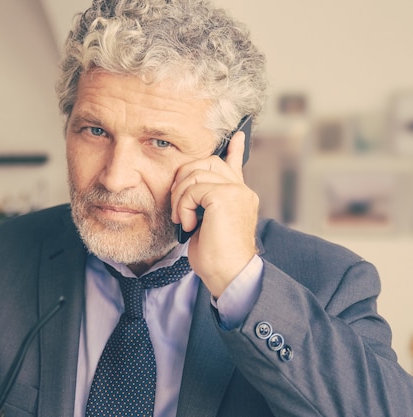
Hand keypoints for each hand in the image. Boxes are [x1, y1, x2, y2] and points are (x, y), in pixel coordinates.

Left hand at [171, 131, 258, 297]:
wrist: (228, 274)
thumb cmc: (215, 256)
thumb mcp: (206, 224)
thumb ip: (204, 203)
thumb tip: (190, 192)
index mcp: (239, 195)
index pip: (236, 164)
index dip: (235, 149)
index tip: (237, 136)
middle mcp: (241, 190)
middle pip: (206, 161)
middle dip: (184, 178)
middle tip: (179, 205)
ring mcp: (236, 191)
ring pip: (195, 173)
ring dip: (180, 197)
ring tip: (184, 219)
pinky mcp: (226, 196)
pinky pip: (193, 188)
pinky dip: (184, 205)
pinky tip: (189, 224)